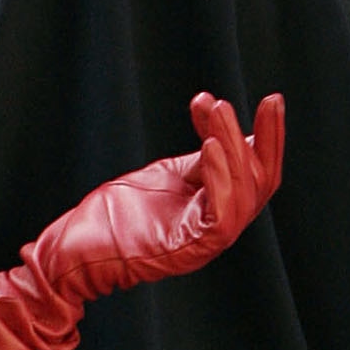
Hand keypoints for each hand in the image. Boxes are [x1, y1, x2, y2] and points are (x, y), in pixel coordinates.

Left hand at [25, 91, 284, 302]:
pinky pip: (221, 215)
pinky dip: (220, 177)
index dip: (269, 138)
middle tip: (262, 101)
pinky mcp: (190, 250)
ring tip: (220, 112)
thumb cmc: (116, 215)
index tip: (272, 99)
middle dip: (266, 139)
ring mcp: (206, 242)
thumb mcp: (169, 175)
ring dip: (235, 148)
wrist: (77, 247)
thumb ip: (201, 158)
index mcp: (218, 210)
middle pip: (261, 183)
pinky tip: (212, 146)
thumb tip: (223, 123)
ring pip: (243, 194)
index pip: (258, 173)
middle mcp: (219, 228)